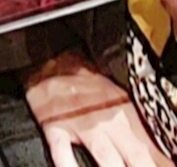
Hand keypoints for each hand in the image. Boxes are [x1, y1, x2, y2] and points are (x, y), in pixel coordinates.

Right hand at [24, 51, 171, 166]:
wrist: (49, 57)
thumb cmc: (85, 80)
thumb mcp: (117, 96)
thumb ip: (138, 125)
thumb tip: (162, 153)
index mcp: (125, 111)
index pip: (153, 147)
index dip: (163, 162)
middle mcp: (107, 120)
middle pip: (136, 155)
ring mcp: (81, 123)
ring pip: (106, 155)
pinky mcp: (55, 126)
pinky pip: (63, 150)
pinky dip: (68, 164)